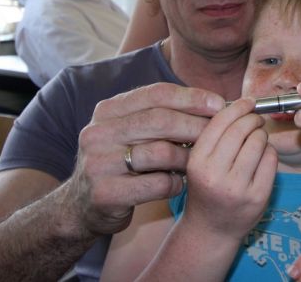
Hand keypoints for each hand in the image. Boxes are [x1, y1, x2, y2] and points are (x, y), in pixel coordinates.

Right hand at [62, 83, 225, 235]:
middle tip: (218, 135)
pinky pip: (157, 184)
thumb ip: (162, 115)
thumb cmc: (121, 163)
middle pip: (161, 120)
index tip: (219, 104)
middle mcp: (98, 133)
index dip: (192, 97)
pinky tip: (179, 184)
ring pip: (161, 152)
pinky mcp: (105, 194)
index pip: (157, 93)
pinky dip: (175, 184)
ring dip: (188, 158)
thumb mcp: (131, 131)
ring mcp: (98, 163)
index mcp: (107, 110)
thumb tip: (215, 104)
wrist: (81, 207)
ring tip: (198, 163)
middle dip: (196, 126)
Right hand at [182, 97, 276, 239]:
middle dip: (252, 118)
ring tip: (257, 139)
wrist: (211, 229)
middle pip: (242, 129)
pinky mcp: (258, 196)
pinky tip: (262, 156)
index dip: (238, 107)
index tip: (247, 102)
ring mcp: (238, 188)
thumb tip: (241, 105)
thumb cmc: (207, 188)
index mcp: (197, 162)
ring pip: (259, 142)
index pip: (220, 123)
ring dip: (261, 134)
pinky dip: (270, 151)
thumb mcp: (199, 162)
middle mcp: (215, 175)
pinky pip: (271, 159)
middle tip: (255, 119)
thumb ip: (214, 136)